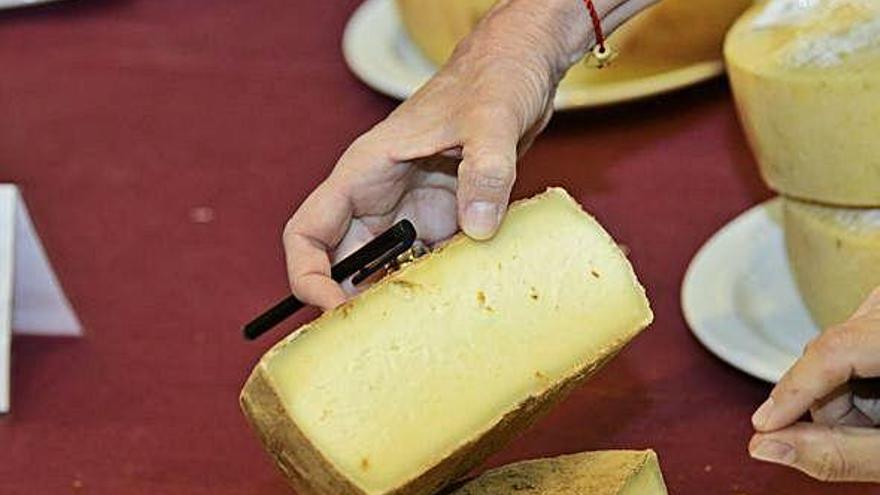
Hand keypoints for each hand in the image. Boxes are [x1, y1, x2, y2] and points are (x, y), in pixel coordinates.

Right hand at [283, 0, 656, 309]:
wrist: (521, 71)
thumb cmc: (494, 79)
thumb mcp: (490, 118)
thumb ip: (486, 169)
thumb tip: (477, 230)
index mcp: (364, 173)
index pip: (308, 233)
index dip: (308, 278)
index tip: (335, 312)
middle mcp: (381, 198)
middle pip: (344, 265)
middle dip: (354, 307)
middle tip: (378, 347)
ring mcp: (413, 211)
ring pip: (387, 272)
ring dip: (399, 304)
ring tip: (421, 338)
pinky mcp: (446, 218)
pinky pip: (431, 265)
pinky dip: (439, 290)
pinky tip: (462, 310)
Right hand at [750, 288, 879, 481]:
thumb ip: (839, 453)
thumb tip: (764, 446)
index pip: (831, 350)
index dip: (793, 391)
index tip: (764, 426)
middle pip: (830, 348)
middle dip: (829, 400)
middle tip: (864, 432)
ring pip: (836, 343)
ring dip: (844, 390)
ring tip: (878, 419)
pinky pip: (850, 338)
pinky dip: (856, 376)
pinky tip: (879, 398)